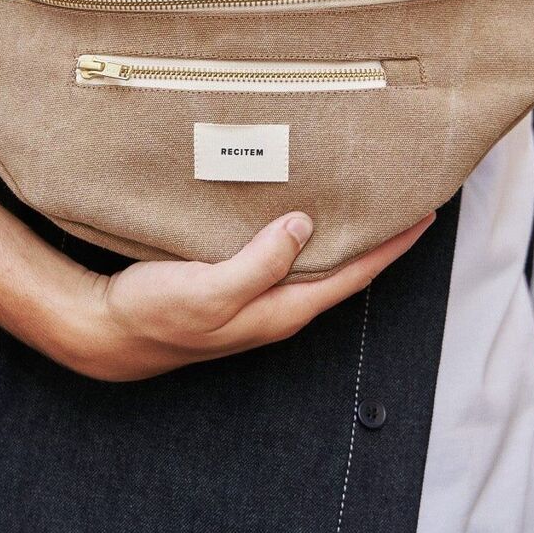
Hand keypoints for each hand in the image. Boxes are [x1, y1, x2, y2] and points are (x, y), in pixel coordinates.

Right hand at [59, 210, 436, 380]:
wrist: (109, 332)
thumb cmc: (157, 315)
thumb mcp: (210, 288)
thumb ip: (259, 262)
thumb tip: (303, 226)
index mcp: (282, 311)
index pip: (354, 276)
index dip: (392, 247)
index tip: (424, 216)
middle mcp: (279, 307)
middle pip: (345, 272)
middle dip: (380, 240)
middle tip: (406, 200)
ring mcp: (258, 300)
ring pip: (317, 264)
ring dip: (345, 237)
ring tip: (368, 202)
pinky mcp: (238, 286)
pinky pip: (287, 257)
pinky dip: (307, 235)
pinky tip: (304, 213)